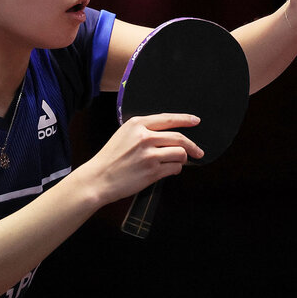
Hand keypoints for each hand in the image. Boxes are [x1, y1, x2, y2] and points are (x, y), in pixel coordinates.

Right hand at [78, 113, 202, 204]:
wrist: (98, 178)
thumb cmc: (110, 158)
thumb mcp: (123, 135)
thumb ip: (143, 131)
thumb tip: (167, 134)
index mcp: (137, 124)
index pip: (167, 119)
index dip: (185, 119)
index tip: (195, 121)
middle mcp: (144, 137)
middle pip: (179, 137)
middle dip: (193, 146)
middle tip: (198, 151)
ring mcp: (149, 155)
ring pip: (180, 153)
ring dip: (182, 159)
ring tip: (177, 162)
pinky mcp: (152, 171)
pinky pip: (174, 168)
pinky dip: (175, 169)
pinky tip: (169, 170)